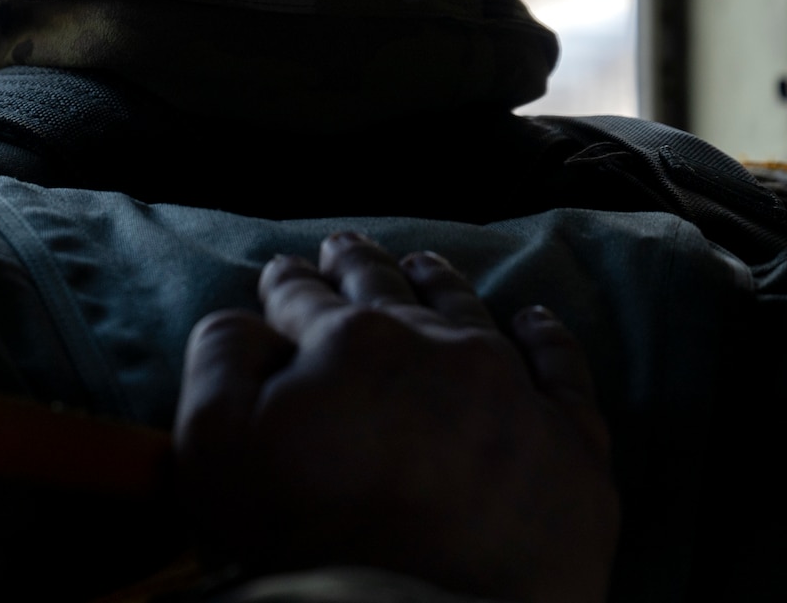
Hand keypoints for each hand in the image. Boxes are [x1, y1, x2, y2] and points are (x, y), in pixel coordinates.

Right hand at [173, 232, 617, 602]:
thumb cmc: (309, 540)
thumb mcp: (215, 444)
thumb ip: (221, 358)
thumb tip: (249, 322)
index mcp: (346, 341)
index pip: (306, 296)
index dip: (287, 283)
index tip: (282, 272)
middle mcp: (433, 347)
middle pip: (386, 290)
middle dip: (357, 264)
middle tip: (342, 246)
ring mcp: (509, 392)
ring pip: (471, 313)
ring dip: (440, 284)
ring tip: (424, 263)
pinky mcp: (570, 446)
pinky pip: (564, 373)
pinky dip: (549, 340)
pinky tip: (535, 320)